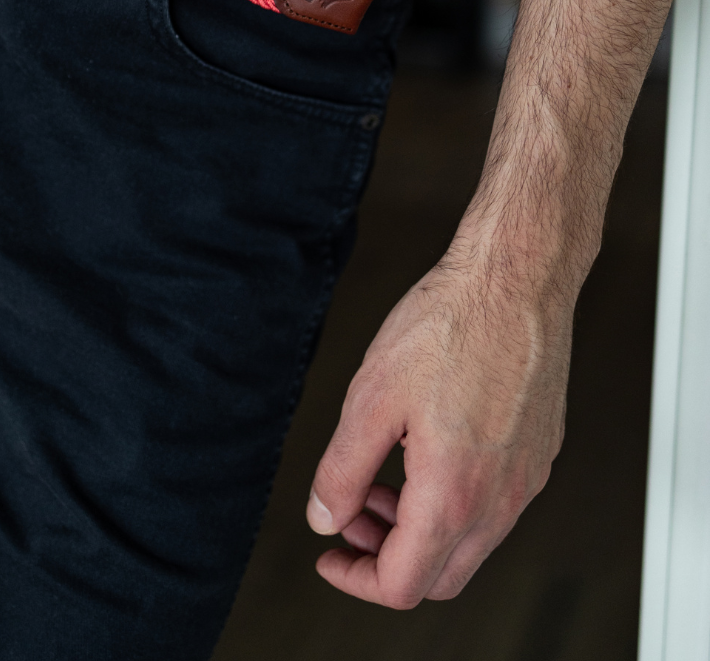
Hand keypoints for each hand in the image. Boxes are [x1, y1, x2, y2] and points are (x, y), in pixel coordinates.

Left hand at [306, 246, 569, 607]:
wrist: (516, 279)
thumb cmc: (450, 325)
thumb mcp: (371, 398)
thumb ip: (342, 471)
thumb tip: (324, 517)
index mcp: (454, 495)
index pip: (403, 584)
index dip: (355, 579)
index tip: (330, 553)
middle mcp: (501, 499)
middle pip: (440, 576)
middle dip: (386, 557)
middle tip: (352, 514)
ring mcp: (527, 479)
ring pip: (470, 543)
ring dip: (419, 528)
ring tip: (381, 478)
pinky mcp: (539, 453)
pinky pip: (495, 506)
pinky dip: (452, 501)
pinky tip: (423, 448)